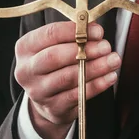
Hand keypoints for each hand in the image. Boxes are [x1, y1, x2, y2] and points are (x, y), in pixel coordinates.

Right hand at [14, 21, 120, 138]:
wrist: (47, 101)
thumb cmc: (54, 66)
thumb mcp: (55, 47)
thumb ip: (72, 36)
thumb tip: (95, 30)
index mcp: (25, 48)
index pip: (49, 34)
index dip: (75, 31)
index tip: (98, 31)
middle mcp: (27, 70)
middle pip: (55, 57)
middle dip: (85, 50)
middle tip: (106, 46)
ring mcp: (38, 92)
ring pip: (68, 77)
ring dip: (95, 67)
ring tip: (113, 60)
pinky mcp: (53, 108)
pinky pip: (78, 95)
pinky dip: (97, 85)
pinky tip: (110, 77)